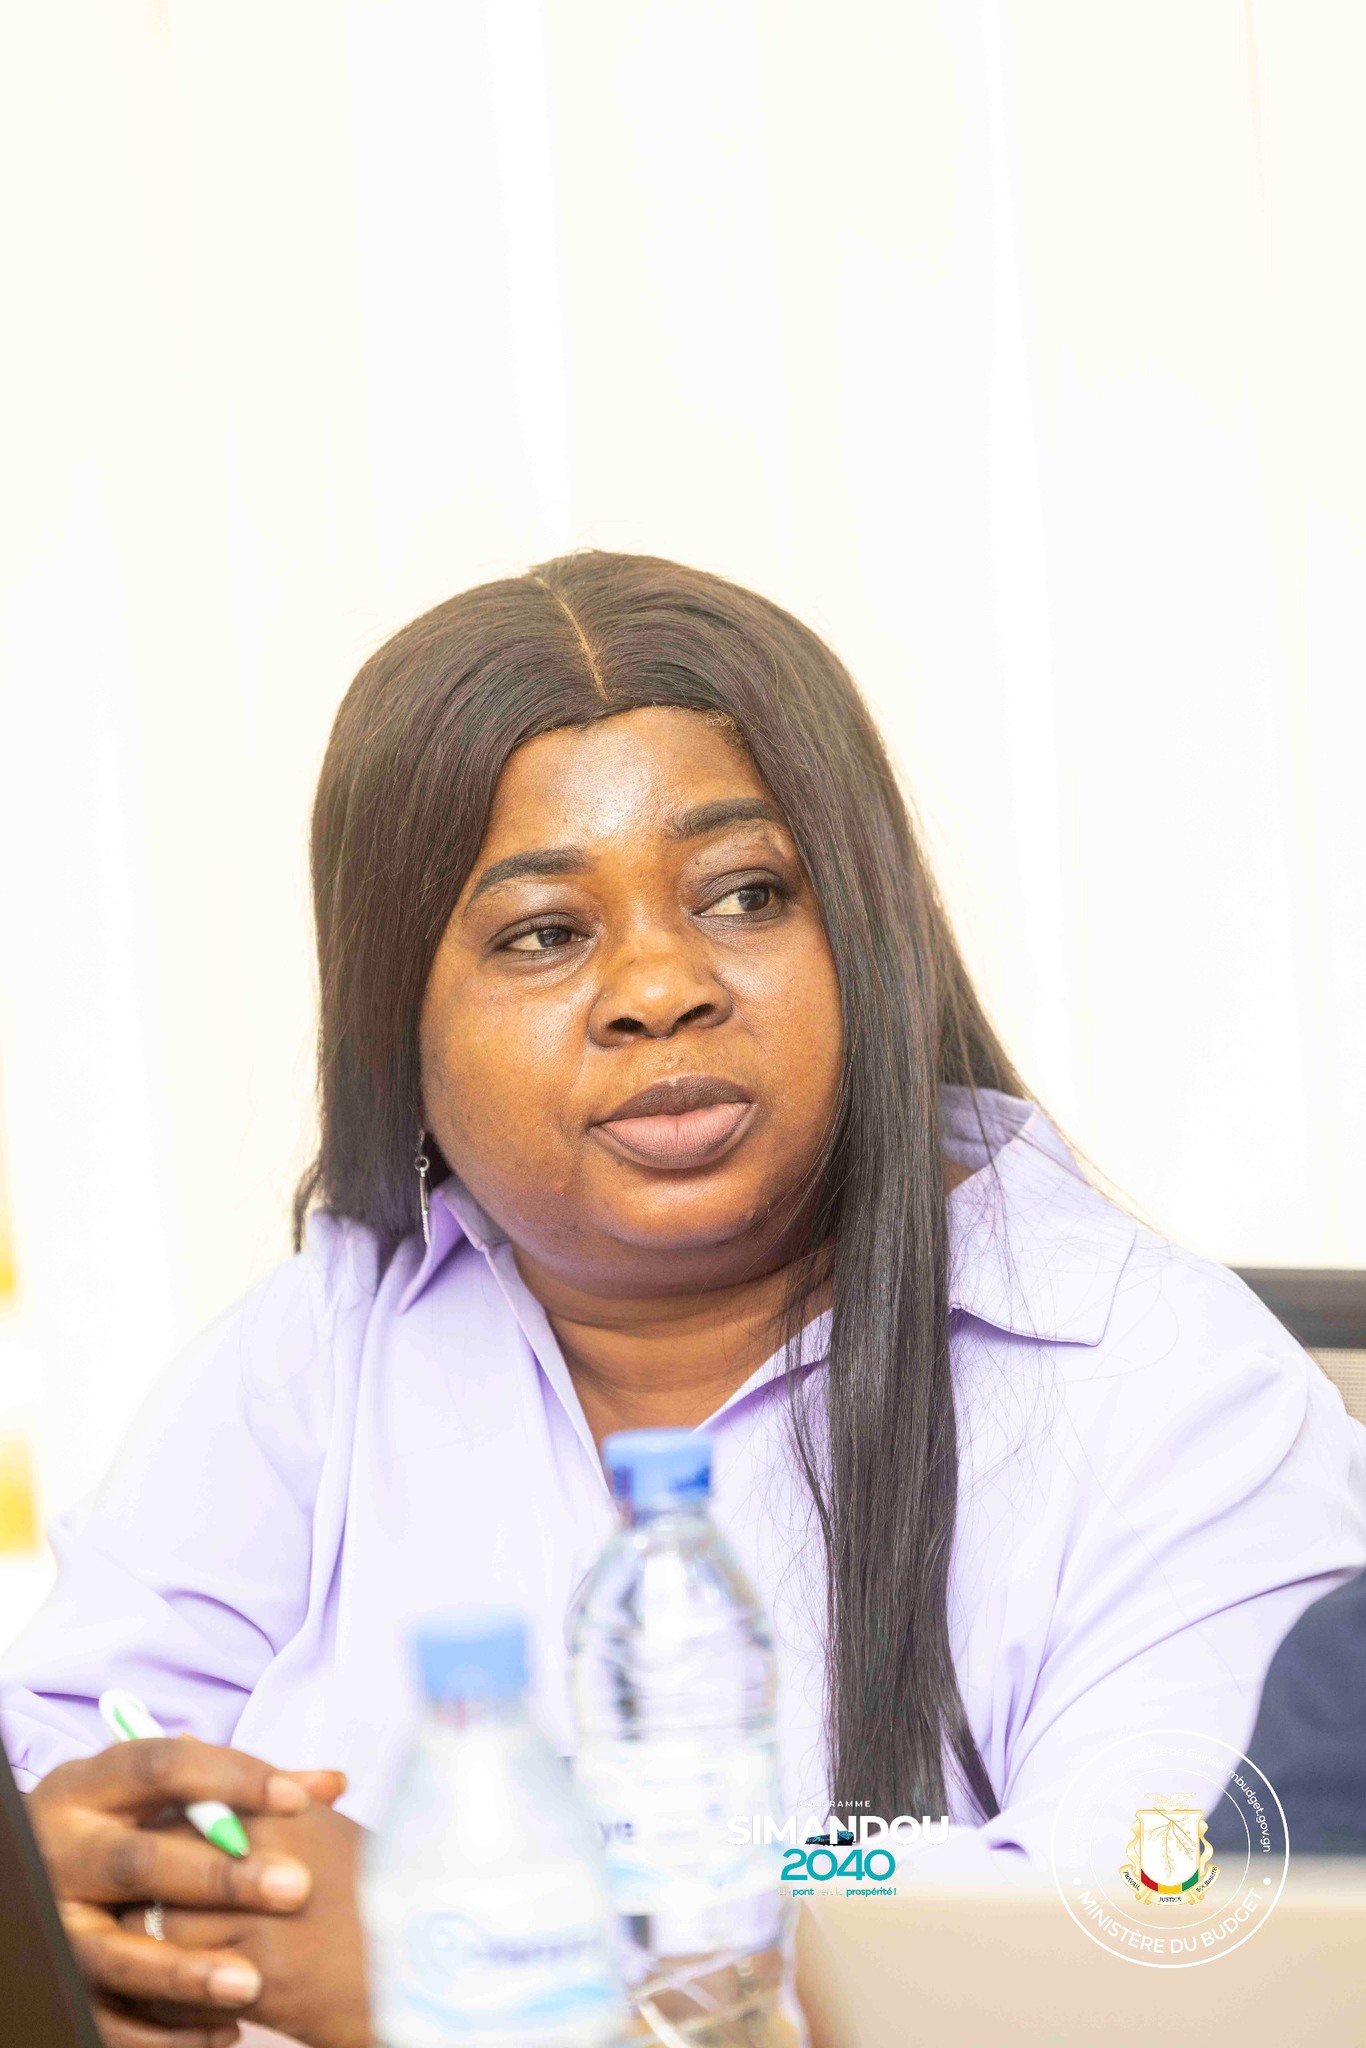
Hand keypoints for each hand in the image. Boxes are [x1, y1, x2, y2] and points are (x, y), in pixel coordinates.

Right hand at [27, 1736, 344, 2047]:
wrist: (30, 1868)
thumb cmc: (127, 1824)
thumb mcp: (160, 1794)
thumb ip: (240, 1788)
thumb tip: (331, 1785)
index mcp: (90, 1787)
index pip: (162, 1768)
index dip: (232, 1779)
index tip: (297, 1800)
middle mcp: (63, 1852)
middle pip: (138, 1862)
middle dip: (217, 1879)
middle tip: (297, 1888)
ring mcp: (55, 1922)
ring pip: (114, 1954)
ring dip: (185, 1972)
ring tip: (251, 1983)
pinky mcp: (60, 1981)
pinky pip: (106, 2017)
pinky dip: (163, 2034)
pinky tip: (223, 2031)